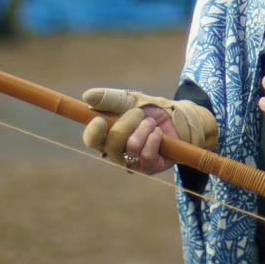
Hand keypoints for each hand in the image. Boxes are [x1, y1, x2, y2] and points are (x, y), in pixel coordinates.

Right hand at [80, 87, 216, 173]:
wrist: (176, 116)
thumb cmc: (148, 109)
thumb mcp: (129, 100)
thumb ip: (109, 98)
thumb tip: (88, 96)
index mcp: (106, 136)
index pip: (91, 139)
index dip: (93, 132)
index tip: (100, 120)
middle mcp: (115, 152)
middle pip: (111, 143)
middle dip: (128, 123)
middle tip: (140, 114)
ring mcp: (132, 162)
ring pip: (131, 147)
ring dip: (144, 128)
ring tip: (151, 124)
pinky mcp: (149, 168)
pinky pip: (147, 155)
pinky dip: (154, 139)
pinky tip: (158, 134)